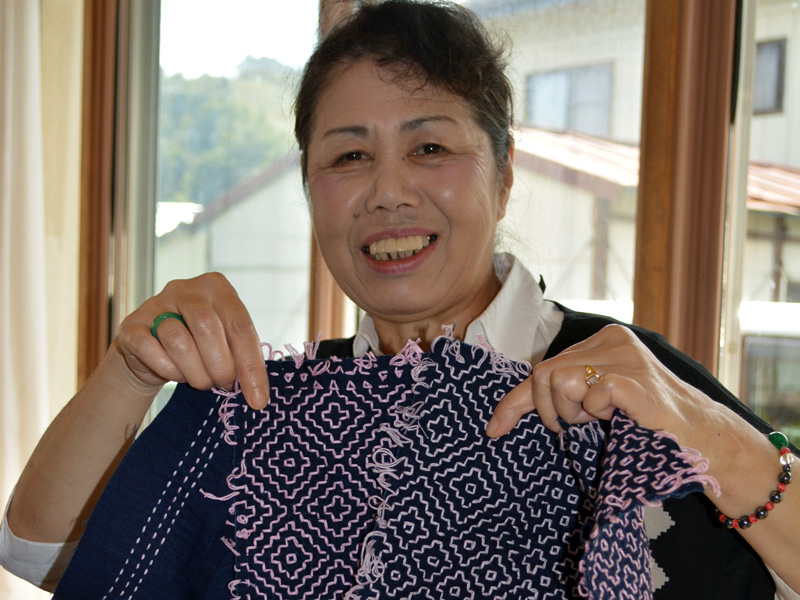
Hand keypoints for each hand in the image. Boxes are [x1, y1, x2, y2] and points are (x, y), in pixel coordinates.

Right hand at [115, 272, 268, 408]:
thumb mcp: (226, 344)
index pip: (240, 326)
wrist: (152, 351)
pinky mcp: (132, 325)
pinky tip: (176, 375)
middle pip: (207, 328)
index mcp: (217, 287)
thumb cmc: (200, 345)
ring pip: (179, 341)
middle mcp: (186, 288)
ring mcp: (156, 303)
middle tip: (224, 385)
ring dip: (195, 372)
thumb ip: (241, 358)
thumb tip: (258, 395)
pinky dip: (168, 370)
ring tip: (202, 381)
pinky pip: (150, 349)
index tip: (258, 399)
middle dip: (221, 367)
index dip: (251, 366)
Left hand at [485, 324, 702, 440]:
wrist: (700, 438)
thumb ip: (559, 396)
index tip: (494, 429)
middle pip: (544, 373)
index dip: (515, 401)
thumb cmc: (644, 422)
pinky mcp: (635, 379)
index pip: (545, 366)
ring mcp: (625, 357)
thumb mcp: (595, 402)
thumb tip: (499, 419)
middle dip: (551, 410)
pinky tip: (620, 417)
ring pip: (559, 381)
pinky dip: (597, 412)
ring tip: (603, 419)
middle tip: (580, 425)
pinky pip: (590, 393)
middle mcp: (612, 339)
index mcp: (602, 339)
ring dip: (573, 412)